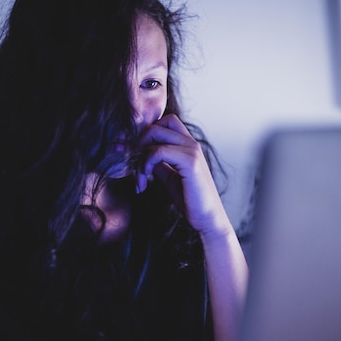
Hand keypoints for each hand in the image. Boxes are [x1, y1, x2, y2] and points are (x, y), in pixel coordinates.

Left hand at [136, 114, 230, 237]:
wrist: (207, 218)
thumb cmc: (191, 200)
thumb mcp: (169, 177)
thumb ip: (159, 164)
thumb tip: (142, 156)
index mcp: (187, 145)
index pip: (163, 122)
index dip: (145, 134)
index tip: (133, 155)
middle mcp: (191, 143)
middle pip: (156, 124)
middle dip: (138, 142)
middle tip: (133, 165)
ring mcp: (192, 150)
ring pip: (154, 134)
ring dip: (139, 155)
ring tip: (139, 178)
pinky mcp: (190, 162)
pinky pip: (158, 151)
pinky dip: (146, 163)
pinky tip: (144, 179)